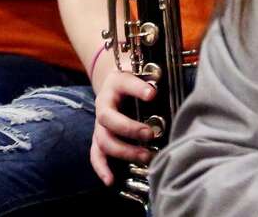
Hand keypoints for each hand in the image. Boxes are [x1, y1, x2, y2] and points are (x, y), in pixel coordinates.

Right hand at [91, 69, 156, 183]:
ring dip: (124, 151)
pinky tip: (110, 181)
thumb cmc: (135, 83)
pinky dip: (101, 168)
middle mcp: (103, 104)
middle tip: (151, 134)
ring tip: (147, 157)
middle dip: (129, 128)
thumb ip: (152, 83)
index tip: (153, 94)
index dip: (137, 89)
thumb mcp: (142, 76)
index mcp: (115, 84)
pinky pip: (95, 155)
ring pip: (104, 140)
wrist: (116, 86)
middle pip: (107, 118)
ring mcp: (100, 124)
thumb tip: (161, 93)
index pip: (124, 84)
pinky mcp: (100, 139)